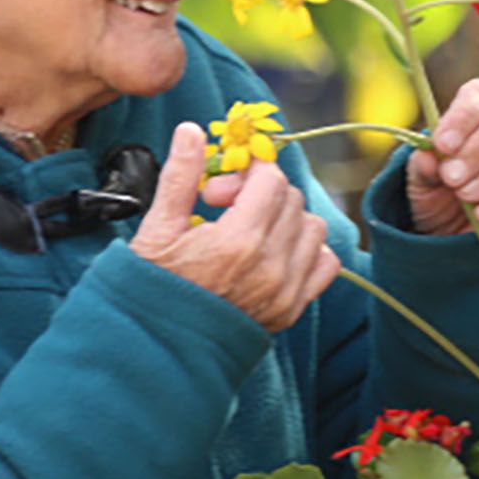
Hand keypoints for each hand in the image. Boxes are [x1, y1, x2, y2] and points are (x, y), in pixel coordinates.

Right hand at [131, 123, 340, 329]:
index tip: (222, 186)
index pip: (271, 181)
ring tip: (251, 230)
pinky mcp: (292, 309)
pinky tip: (275, 253)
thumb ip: (180, 176)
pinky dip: (308, 251)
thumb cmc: (152, 287)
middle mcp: (270, 267)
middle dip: (263, 193)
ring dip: (287, 219)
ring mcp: (286, 291)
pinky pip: (326, 265)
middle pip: (292, 200)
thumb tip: (192, 130)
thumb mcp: (157, 229)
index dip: (248, 172)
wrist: (157, 348)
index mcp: (237, 242)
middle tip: (226, 208)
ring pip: (313, 228)